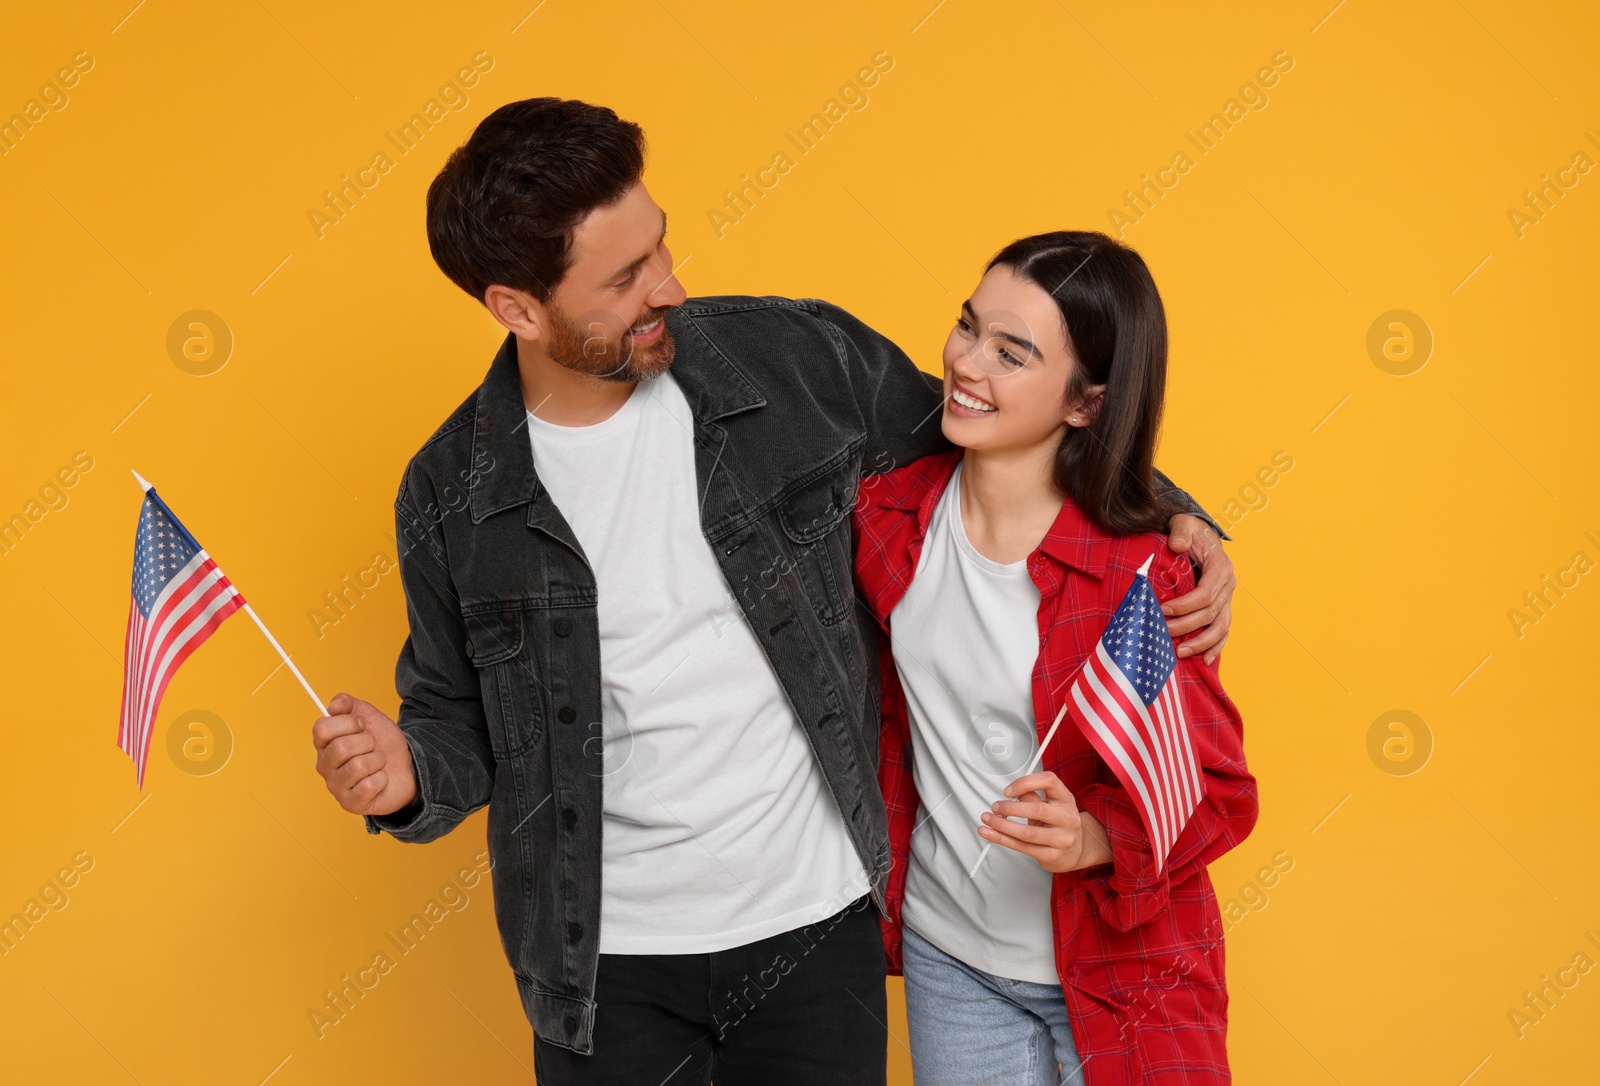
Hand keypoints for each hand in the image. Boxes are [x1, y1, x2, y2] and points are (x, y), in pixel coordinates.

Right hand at [312, 693, 417, 816]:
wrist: (406, 767)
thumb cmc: (382, 744)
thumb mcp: (369, 716)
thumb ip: (349, 704)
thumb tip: (333, 706)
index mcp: (324, 744)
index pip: (321, 728)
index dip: (347, 722)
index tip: (362, 725)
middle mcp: (325, 766)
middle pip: (340, 747)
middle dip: (367, 742)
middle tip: (373, 746)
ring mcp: (336, 787)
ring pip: (358, 765)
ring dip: (377, 760)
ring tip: (378, 763)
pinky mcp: (351, 803)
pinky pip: (369, 785)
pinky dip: (382, 778)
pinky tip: (380, 779)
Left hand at [979, 772, 1112, 872]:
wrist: (1076, 851)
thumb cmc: (1058, 824)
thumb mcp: (1050, 806)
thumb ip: (1033, 797)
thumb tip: (1012, 792)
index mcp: (1066, 800)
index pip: (1049, 781)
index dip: (1025, 783)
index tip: (1008, 791)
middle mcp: (1068, 819)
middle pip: (1038, 809)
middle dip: (1010, 808)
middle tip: (995, 807)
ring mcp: (1062, 839)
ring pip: (1027, 833)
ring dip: (1002, 825)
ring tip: (987, 819)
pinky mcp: (1052, 856)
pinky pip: (1022, 847)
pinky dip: (1002, 839)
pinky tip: (990, 834)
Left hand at [1162, 514, 1234, 664]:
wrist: (1200, 534)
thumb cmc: (1190, 530)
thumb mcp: (1184, 524)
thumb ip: (1181, 533)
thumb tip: (1176, 546)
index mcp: (1221, 567)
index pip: (1206, 593)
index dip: (1185, 605)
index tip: (1162, 610)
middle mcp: (1228, 585)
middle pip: (1210, 613)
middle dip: (1186, 626)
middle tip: (1162, 632)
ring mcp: (1227, 598)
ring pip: (1220, 627)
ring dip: (1202, 643)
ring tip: (1180, 653)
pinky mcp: (1223, 607)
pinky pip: (1223, 630)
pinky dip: (1216, 646)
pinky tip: (1206, 660)